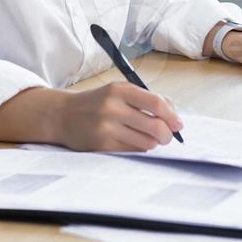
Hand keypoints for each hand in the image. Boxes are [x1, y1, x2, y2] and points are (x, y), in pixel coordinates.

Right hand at [52, 81, 183, 151]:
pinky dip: (139, 148)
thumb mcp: (118, 91)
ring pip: (146, 143)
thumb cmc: (97, 103)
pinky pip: (133, 151)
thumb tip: (174, 113)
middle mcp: (113, 108)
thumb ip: (146, 98)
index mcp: (119, 90)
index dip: (172, 116)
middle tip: (167, 136)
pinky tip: (133, 142)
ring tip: (147, 138)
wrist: (62, 115)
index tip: (178, 124)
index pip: (156, 103)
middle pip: (155, 126)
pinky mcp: (102, 145)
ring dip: (153, 143)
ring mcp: (106, 128)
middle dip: (167, 135)